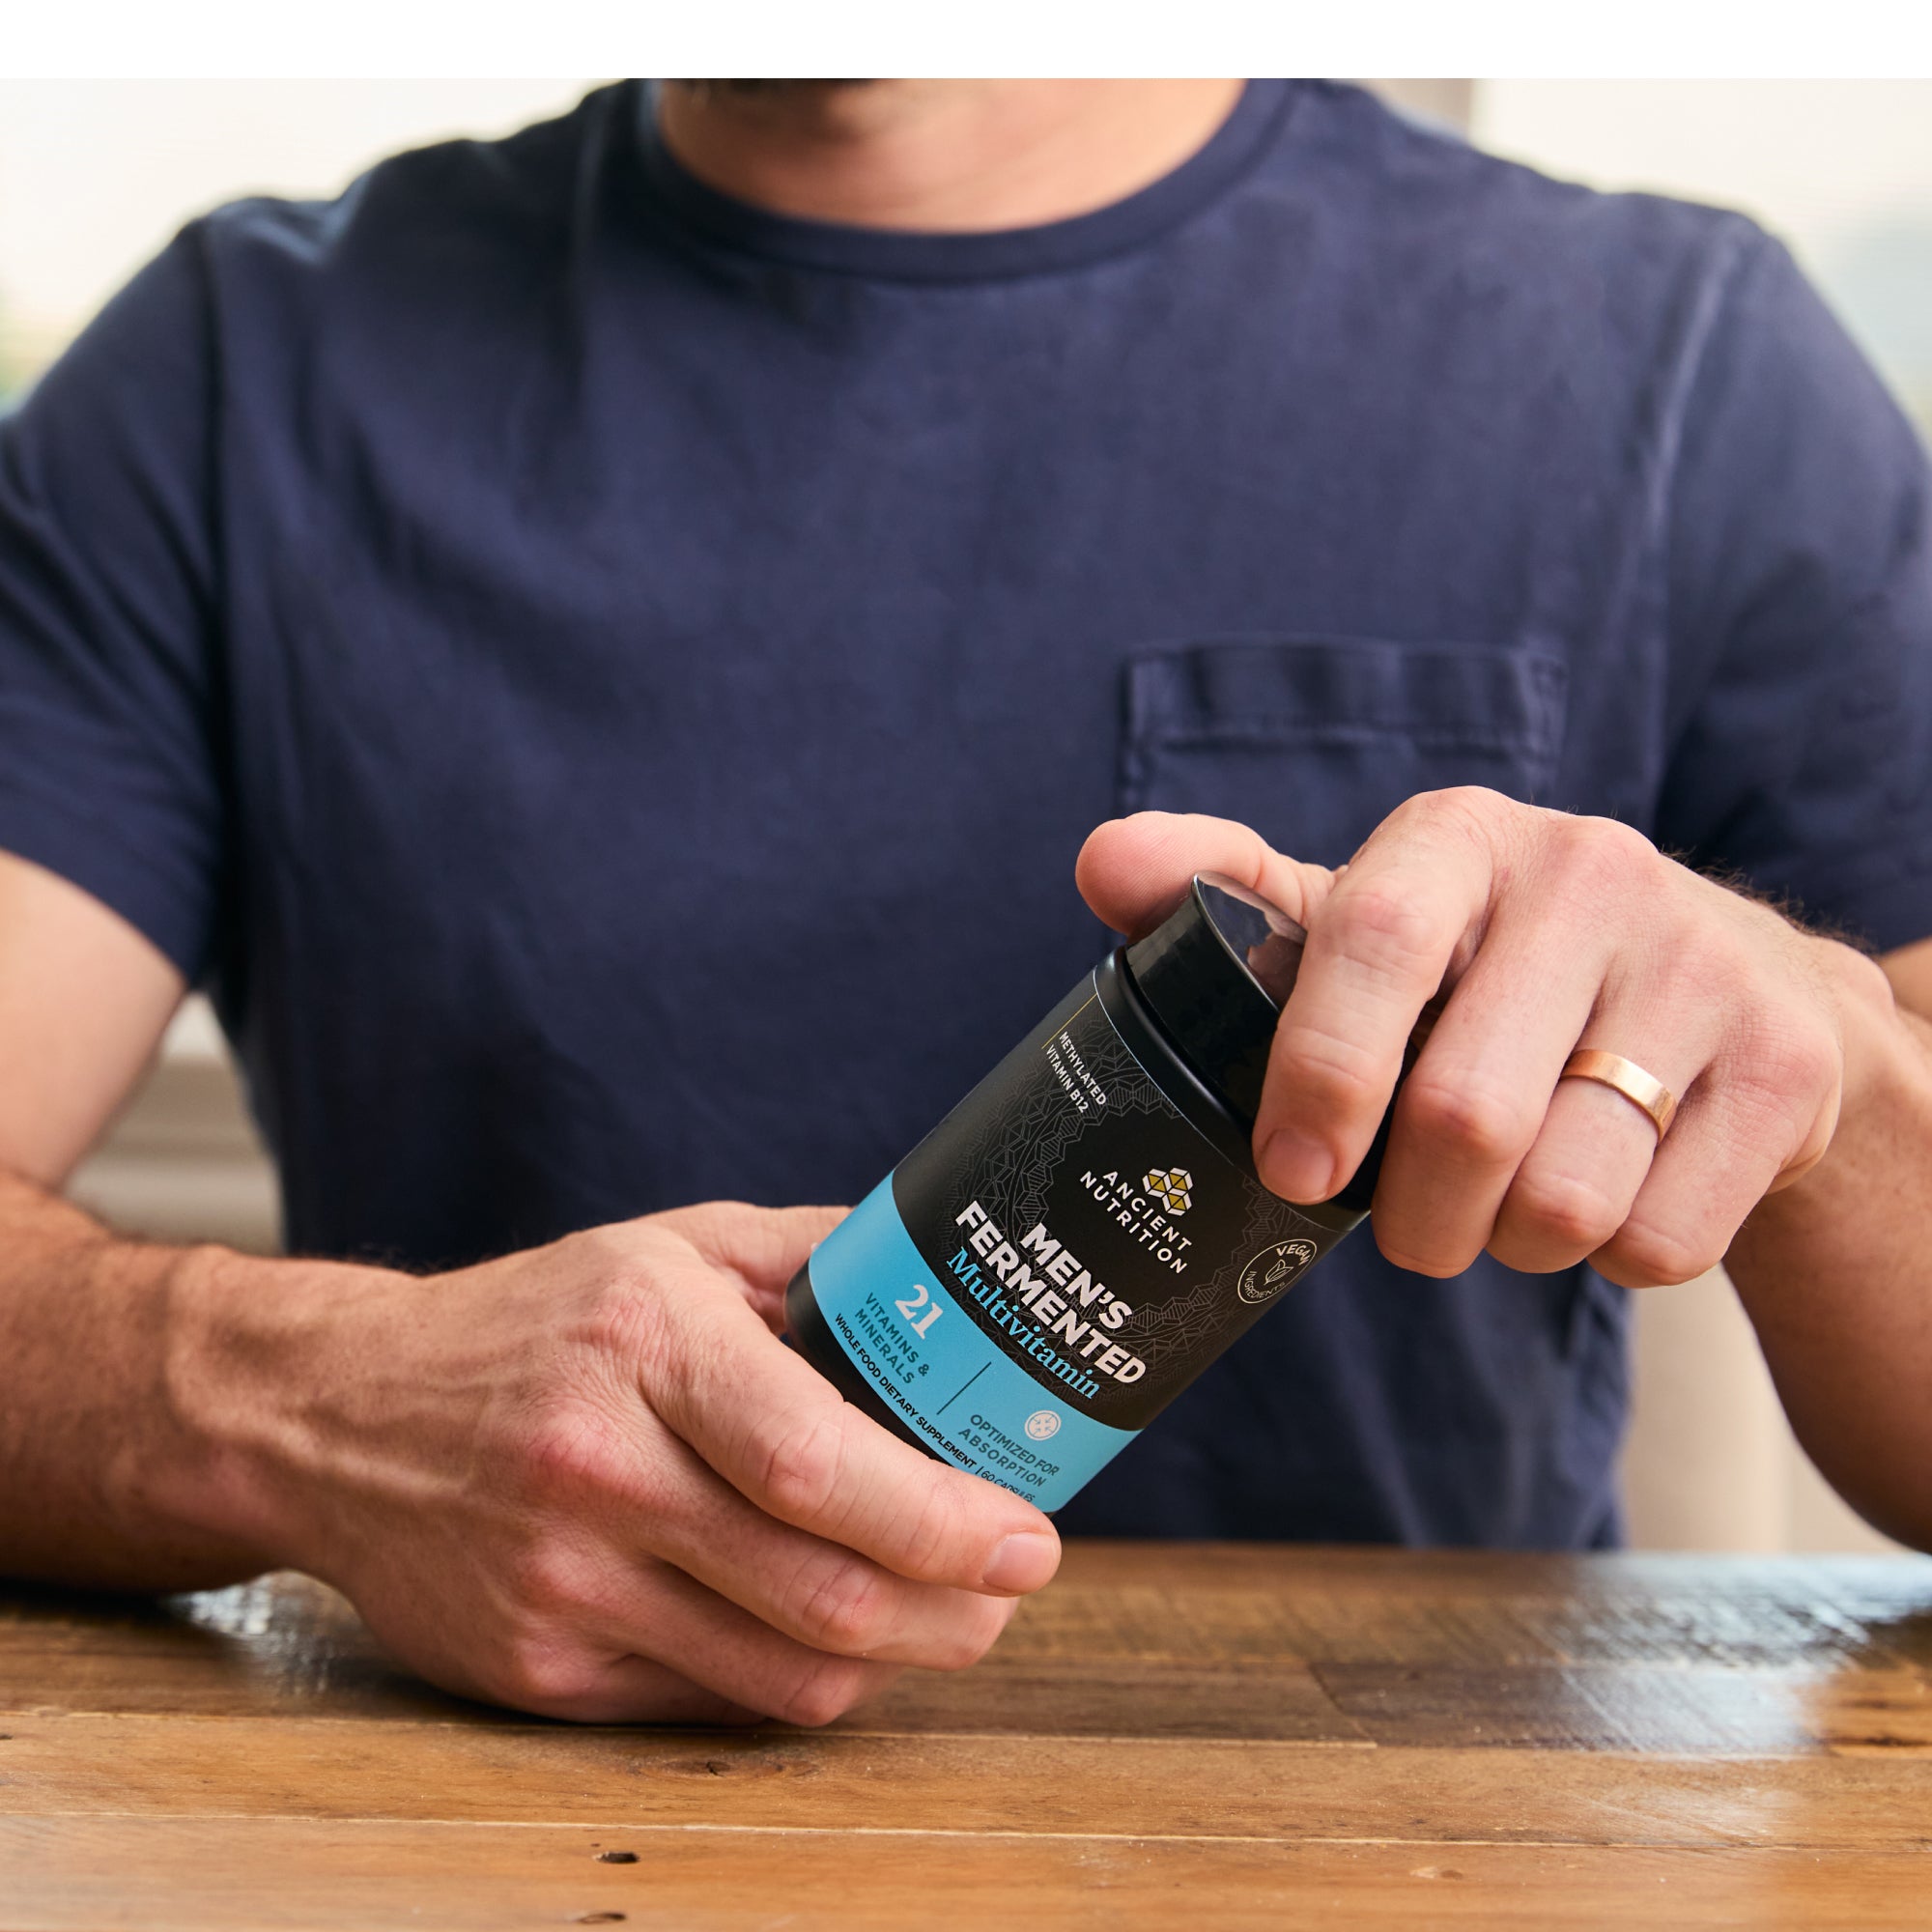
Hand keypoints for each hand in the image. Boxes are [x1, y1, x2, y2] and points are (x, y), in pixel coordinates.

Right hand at [186, 1202, 1059, 1722]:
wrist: (333, 1415)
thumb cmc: (530, 1321)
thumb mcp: (668, 1247)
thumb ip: (812, 1259)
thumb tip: (946, 1279)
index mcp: (645, 1345)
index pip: (817, 1463)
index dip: (944, 1518)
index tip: (1029, 1534)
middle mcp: (597, 1472)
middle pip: (822, 1592)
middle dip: (956, 1608)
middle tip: (1013, 1582)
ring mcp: (560, 1587)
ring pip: (783, 1673)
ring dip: (897, 1657)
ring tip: (945, 1613)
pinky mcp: (536, 1671)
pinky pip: (712, 1705)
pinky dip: (794, 1678)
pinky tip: (826, 1632)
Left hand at [1078, 793, 1894, 1286]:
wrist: (1733, 987)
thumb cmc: (1497, 967)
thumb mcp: (1374, 914)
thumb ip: (1235, 896)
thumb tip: (1102, 865)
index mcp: (1464, 837)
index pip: (1377, 937)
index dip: (1320, 1069)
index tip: (1290, 1169)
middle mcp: (1592, 876)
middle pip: (1465, 1115)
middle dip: (1410, 1215)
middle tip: (1402, 1227)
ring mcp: (1704, 968)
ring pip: (1563, 1198)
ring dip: (1504, 1244)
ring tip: (1500, 1205)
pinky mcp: (1786, 1069)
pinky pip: (1659, 1241)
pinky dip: (1604, 1258)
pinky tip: (1602, 1195)